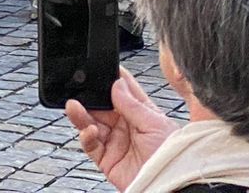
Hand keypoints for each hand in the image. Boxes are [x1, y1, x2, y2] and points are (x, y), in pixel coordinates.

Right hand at [65, 69, 176, 192]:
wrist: (172, 187)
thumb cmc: (174, 158)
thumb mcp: (155, 124)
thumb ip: (133, 105)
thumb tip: (117, 84)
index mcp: (142, 114)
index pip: (124, 92)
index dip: (112, 80)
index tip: (99, 68)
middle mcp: (127, 127)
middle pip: (102, 107)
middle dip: (90, 98)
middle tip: (80, 90)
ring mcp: (116, 143)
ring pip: (91, 123)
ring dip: (81, 114)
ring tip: (74, 107)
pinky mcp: (107, 160)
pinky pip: (90, 145)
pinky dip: (86, 137)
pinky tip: (90, 131)